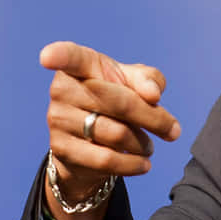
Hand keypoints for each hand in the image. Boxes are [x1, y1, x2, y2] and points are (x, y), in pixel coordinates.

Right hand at [39, 41, 180, 219]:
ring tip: (149, 145)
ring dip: (143, 143)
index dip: (58, 55)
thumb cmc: (114, 99)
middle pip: (120, 103)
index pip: (69, 57)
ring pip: (116, 134)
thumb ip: (148, 80)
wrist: (90, 142)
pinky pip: (106, 160)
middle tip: (172, 130)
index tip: (47, 57)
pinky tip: (143, 164)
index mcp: (80, 66)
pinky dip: (132, 164)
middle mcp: (63, 89)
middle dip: (153, 118)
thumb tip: (152, 94)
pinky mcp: (61, 149)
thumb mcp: (133, 83)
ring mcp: (58, 120)